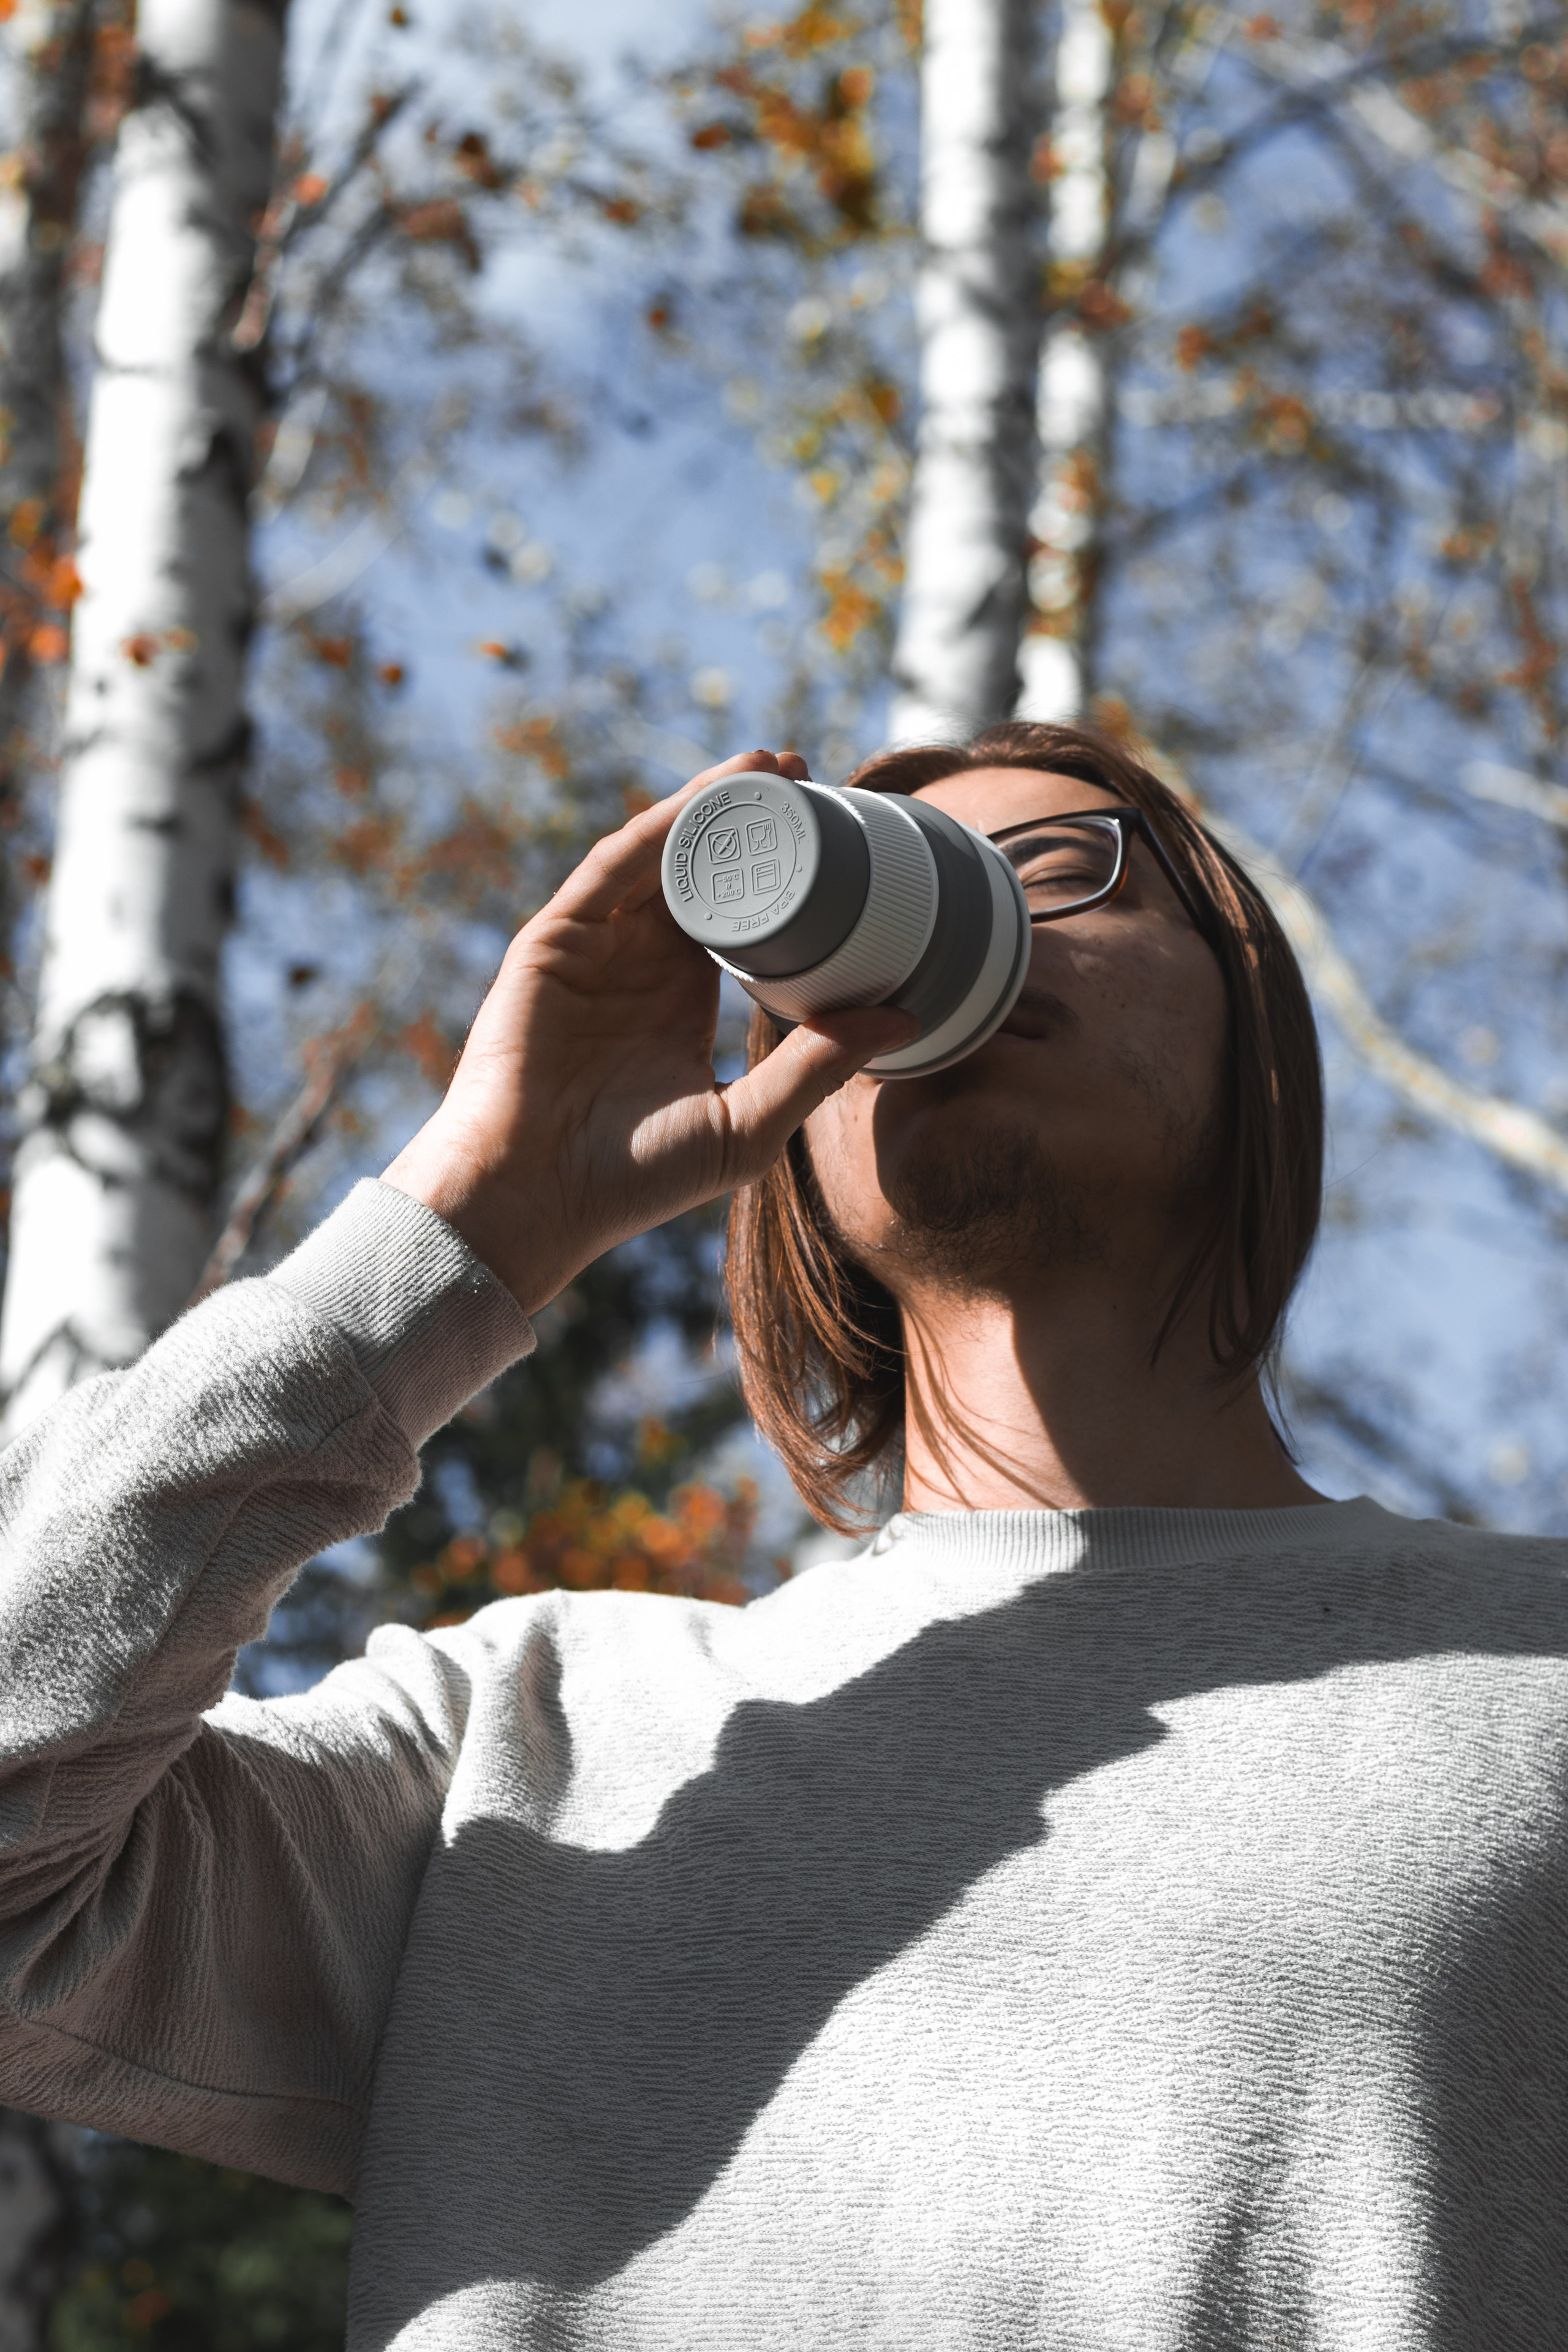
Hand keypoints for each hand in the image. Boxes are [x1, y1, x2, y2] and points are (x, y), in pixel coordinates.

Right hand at [381, 750, 916, 1310]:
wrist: (533, 1198)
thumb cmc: (632, 1181)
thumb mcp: (748, 1126)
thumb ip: (818, 1069)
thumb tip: (905, 1020)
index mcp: (679, 1004)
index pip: (740, 919)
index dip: (785, 876)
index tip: (838, 836)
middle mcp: (637, 967)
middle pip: (701, 871)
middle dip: (752, 820)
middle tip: (811, 773)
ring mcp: (594, 949)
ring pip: (659, 856)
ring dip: (710, 805)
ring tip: (770, 767)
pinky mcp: (554, 942)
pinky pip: (612, 870)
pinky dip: (657, 829)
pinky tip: (703, 800)